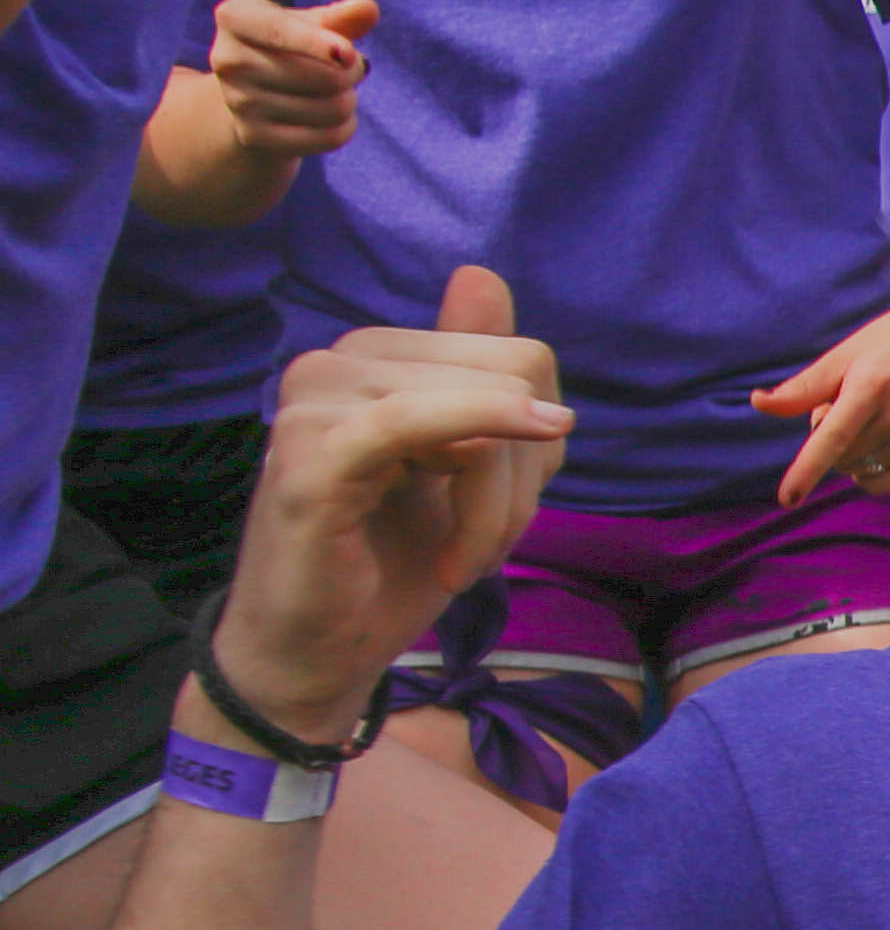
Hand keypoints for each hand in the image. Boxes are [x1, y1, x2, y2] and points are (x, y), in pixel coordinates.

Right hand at [204, 0, 373, 163]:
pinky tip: (338, 118)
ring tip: (338, 91)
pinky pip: (327, 137)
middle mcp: (226, 59)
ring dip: (349, 100)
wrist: (251, 93)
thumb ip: (340, 16)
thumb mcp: (309, 23)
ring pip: (331, 108)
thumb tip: (368, 8)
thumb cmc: (289, 45)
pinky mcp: (252, 136)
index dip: (319, 44)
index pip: (280, 31)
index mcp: (234, 18)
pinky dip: (346, 127)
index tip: (349, 53)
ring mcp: (236, 101)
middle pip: (323, 75)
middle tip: (351, 69)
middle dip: (352, 72)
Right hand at [221, 275, 562, 735]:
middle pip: (514, 375)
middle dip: (523, 475)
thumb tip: (481, 278)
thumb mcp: (469, 470)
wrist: (316, 651)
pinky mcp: (312, 455)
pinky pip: (417, 422)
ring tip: (458, 563)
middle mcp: (336, 362)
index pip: (520, 359)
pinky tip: (473, 547)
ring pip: (487, 412)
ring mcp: (315, 403)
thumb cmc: (390, 562)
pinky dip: (473, 471)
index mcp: (375, 358)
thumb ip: (481, 380)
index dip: (537, 442)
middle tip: (482, 545)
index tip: (502, 507)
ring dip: (497, 511)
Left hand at [750, 285, 889, 505]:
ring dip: (852, 454)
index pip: (833, 438)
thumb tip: (758, 403)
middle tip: (851, 407)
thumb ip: (801, 389)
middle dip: (832, 439)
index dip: (807, 469)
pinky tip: (884, 441)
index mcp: (872, 387)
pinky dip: (871, 469)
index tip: (786, 498)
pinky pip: (883, 483)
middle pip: (840, 457)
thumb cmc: (886, 345)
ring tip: (874, 418)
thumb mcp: (842, 357)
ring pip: (858, 471)